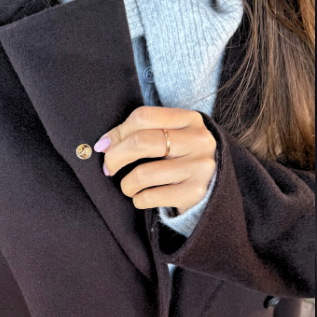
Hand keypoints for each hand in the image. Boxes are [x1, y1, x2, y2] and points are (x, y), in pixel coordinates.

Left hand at [94, 106, 216, 213]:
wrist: (213, 185)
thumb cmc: (180, 157)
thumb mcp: (168, 136)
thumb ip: (139, 133)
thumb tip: (103, 145)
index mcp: (190, 119)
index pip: (143, 117)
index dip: (117, 132)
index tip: (105, 146)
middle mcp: (199, 140)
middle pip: (141, 142)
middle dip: (115, 157)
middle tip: (108, 168)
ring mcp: (200, 167)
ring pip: (143, 174)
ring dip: (126, 184)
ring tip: (129, 186)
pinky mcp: (195, 192)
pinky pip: (150, 197)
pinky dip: (138, 199)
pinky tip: (142, 197)